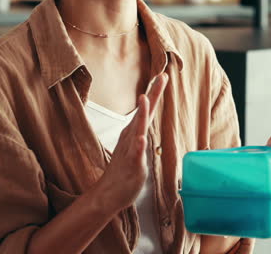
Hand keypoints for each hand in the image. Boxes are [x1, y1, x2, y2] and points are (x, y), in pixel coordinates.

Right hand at [92, 73, 166, 210]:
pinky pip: (135, 154)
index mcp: (134, 133)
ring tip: (145, 99)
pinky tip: (141, 138)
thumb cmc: (123, 171)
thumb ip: (138, 135)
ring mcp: (130, 150)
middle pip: (144, 113)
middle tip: (161, 77)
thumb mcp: (134, 149)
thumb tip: (143, 124)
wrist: (108, 194)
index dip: (154, 93)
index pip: (147, 110)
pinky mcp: (132, 165)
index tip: (163, 76)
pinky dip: (138, 146)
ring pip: (137, 130)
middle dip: (152, 95)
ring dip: (141, 115)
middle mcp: (131, 137)